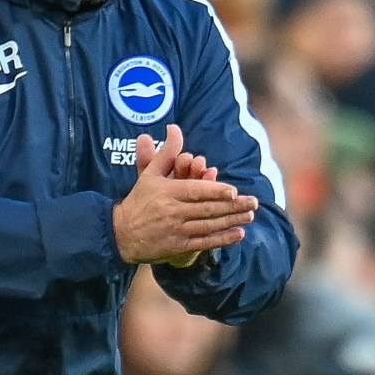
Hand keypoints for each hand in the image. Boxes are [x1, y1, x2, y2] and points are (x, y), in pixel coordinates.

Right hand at [112, 124, 256, 265]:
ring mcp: (176, 230)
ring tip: (250, 215)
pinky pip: (204, 243)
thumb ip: (166, 152)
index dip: (215, 191)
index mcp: (167, 192)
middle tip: (253, 202)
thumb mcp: (149, 174)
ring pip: (208, 225)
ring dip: (231, 221)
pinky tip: (238, 233)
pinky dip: (222, 239)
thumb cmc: (138, 200)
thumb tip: (174, 128)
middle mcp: (172, 212)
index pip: (195, 191)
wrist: (121, 233)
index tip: (233, 191)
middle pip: (207, 209)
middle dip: (233, 206)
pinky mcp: (178, 246)